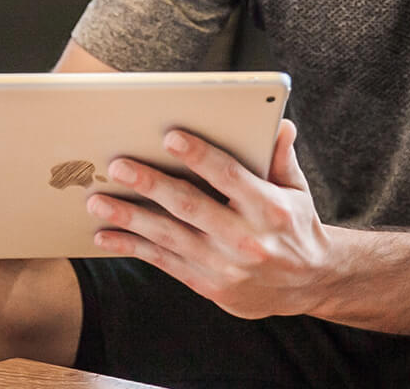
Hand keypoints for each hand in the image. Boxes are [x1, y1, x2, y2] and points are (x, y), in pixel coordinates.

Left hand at [87, 119, 336, 320]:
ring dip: (129, 218)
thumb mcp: (296, 189)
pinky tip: (106, 235)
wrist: (311, 283)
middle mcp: (247, 239)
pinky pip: (164, 263)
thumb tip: (279, 123)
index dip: (199, 156)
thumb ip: (281, 156)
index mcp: (269, 208)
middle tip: (117, 166)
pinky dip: (133, 248)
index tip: (169, 137)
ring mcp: (226, 266)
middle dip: (151, 185)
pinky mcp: (210, 285)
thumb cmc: (295, 224)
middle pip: (190, 206)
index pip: (229, 176)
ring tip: (97, 200)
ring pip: (169, 237)